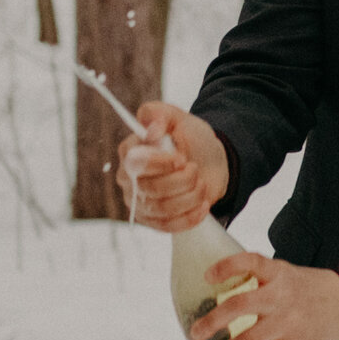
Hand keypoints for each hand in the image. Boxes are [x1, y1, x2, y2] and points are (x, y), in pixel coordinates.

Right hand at [117, 101, 230, 232]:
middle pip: (149, 189)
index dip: (161, 163)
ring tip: (201, 184)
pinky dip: (190, 217)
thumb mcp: (179, 117)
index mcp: (130, 152)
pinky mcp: (153, 221)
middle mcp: (128, 179)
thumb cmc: (191, 139)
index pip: (135, 163)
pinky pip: (168, 226)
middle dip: (181, 180)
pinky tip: (203, 205)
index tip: (182, 158)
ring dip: (189, 197)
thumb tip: (150, 131)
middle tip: (195, 169)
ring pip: (161, 208)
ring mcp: (138, 202)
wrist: (210, 163)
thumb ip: (159, 113)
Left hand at [195, 255, 338, 339]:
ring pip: (249, 339)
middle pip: (241, 305)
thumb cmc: (308, 290)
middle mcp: (281, 296)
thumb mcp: (286, 274)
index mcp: (277, 274)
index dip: (227, 267)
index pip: (250, 262)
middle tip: (196, 332)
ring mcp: (288, 322)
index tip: (207, 277)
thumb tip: (221, 302)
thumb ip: (259, 283)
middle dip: (213, 321)